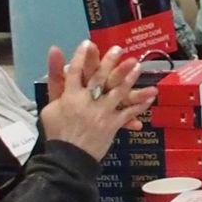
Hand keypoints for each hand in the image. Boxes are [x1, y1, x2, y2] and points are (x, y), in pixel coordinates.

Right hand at [39, 41, 157, 159]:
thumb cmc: (57, 131)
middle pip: (100, 78)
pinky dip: (140, 104)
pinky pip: (129, 112)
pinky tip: (151, 96)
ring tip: (137, 65)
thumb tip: (54, 51)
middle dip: (110, 62)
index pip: (74, 72)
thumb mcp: (50, 104)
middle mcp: (87, 102)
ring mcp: (102, 113)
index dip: (80, 57)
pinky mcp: (113, 124)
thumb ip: (54, 79)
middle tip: (118, 49)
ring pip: (118, 92)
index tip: (87, 43)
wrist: (68, 157)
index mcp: (69, 96)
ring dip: (129, 78)